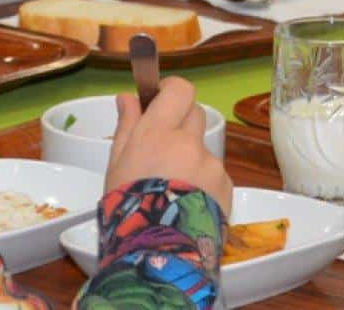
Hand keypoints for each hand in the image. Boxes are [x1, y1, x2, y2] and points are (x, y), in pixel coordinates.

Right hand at [105, 77, 232, 213]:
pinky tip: (187, 203)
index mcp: (158, 132)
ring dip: (191, 158)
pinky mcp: (227, 185)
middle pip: (195, 114)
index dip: (172, 91)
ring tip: (173, 189)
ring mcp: (211, 164)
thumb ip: (126, 127)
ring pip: (203, 148)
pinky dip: (204, 182)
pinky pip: (215, 173)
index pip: (180, 89)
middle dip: (181, 124)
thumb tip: (127, 97)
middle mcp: (189, 143)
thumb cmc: (127, 210)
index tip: (162, 100)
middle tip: (163, 148)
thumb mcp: (116, 166)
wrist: (156, 255)